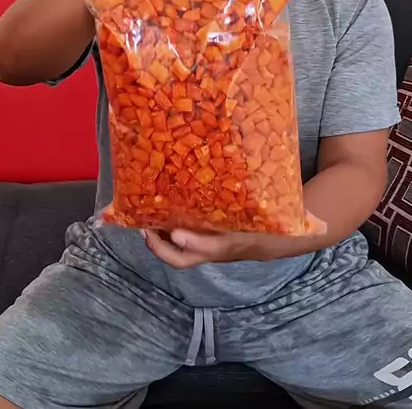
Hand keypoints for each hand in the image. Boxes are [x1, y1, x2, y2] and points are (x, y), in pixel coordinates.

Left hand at [143, 213, 326, 269]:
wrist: (291, 238)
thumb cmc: (282, 219)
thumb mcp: (280, 211)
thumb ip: (269, 195)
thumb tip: (270, 173)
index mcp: (240, 242)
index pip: (215, 248)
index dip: (195, 243)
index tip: (178, 234)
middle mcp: (223, 250)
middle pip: (187, 260)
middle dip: (163, 249)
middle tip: (144, 229)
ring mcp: (215, 251)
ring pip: (183, 254)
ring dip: (162, 240)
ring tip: (144, 218)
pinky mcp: (211, 245)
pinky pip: (187, 245)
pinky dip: (172, 233)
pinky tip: (161, 215)